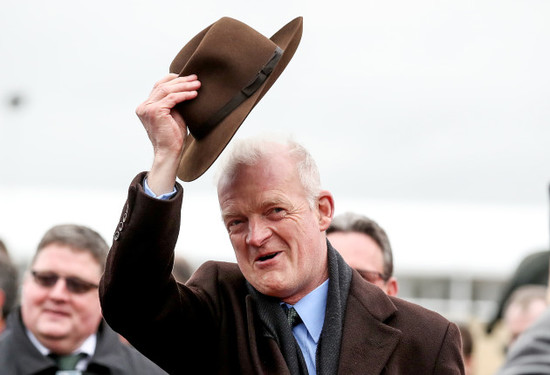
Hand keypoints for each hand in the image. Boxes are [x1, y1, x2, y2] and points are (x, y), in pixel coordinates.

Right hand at [136, 74, 200, 192]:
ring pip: (167, 90)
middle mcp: (143, 106)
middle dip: (180, 80)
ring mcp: (147, 109)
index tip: (186, 77)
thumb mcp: (173, 115)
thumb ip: (174, 103)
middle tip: (195, 78)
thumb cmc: (173, 137)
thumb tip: (185, 88)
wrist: (169, 153)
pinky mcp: (155, 112)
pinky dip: (184, 95)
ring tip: (197, 84)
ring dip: (184, 85)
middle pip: (162, 86)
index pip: (158, 86)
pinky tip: (194, 94)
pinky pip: (172, 98)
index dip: (172, 79)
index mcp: (145, 107)